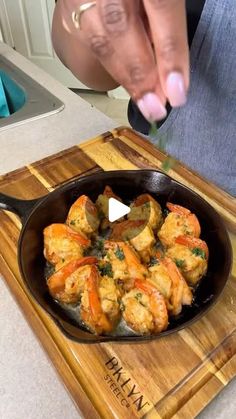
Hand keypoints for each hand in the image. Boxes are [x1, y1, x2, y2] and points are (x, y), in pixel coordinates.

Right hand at [61, 0, 188, 121]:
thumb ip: (165, 23)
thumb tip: (170, 75)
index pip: (160, 7)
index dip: (170, 54)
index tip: (177, 91)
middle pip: (121, 28)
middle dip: (142, 75)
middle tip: (157, 107)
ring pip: (99, 40)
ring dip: (125, 77)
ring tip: (146, 102)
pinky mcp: (66, 6)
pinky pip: (85, 41)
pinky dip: (110, 66)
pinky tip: (127, 81)